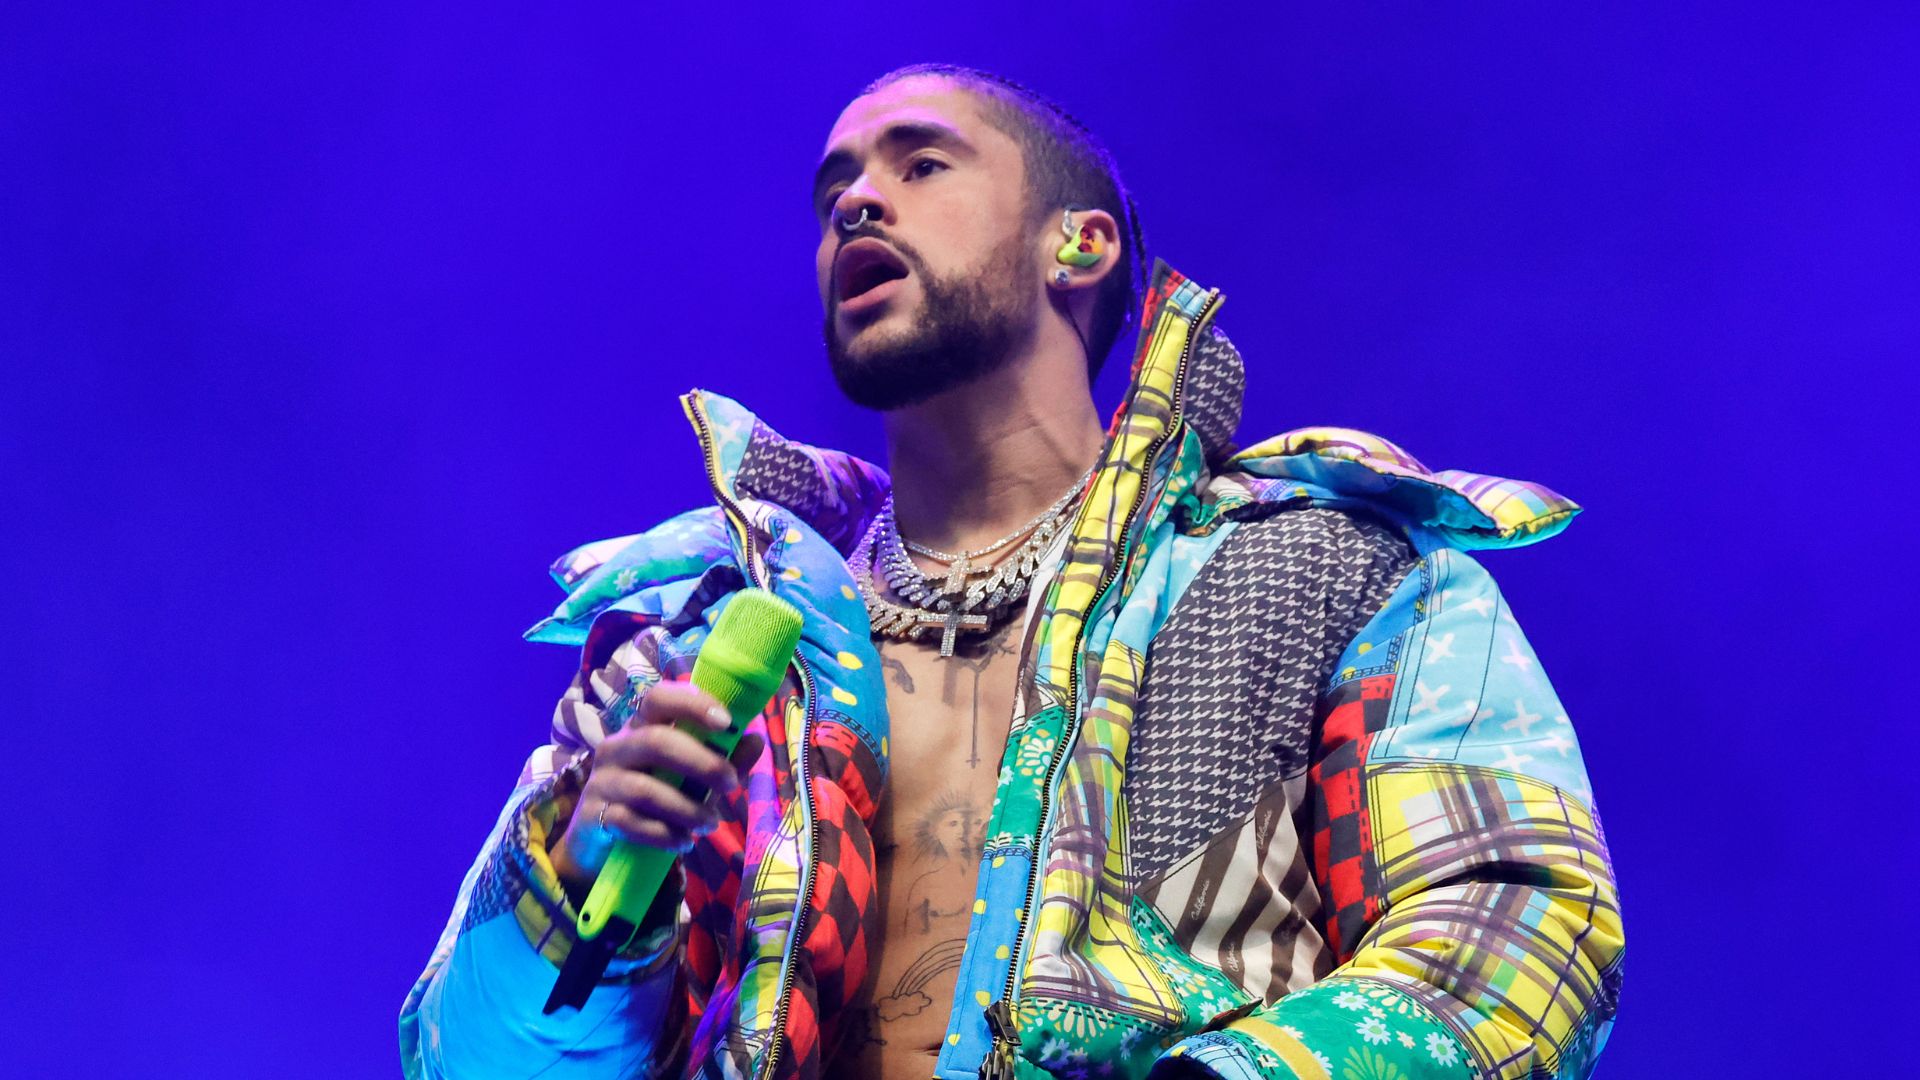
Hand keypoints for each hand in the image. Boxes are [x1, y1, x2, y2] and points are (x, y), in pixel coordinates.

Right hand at [550, 682, 741, 898]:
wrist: (602, 841)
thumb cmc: (656, 796)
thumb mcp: (692, 777)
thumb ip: (724, 759)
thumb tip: (755, 740)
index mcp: (641, 727)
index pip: (659, 698)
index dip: (692, 704)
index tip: (727, 723)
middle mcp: (617, 748)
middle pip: (656, 742)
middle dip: (702, 763)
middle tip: (731, 784)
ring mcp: (601, 782)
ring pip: (645, 789)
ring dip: (687, 808)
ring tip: (711, 823)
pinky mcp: (593, 816)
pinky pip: (630, 823)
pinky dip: (664, 835)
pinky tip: (684, 842)